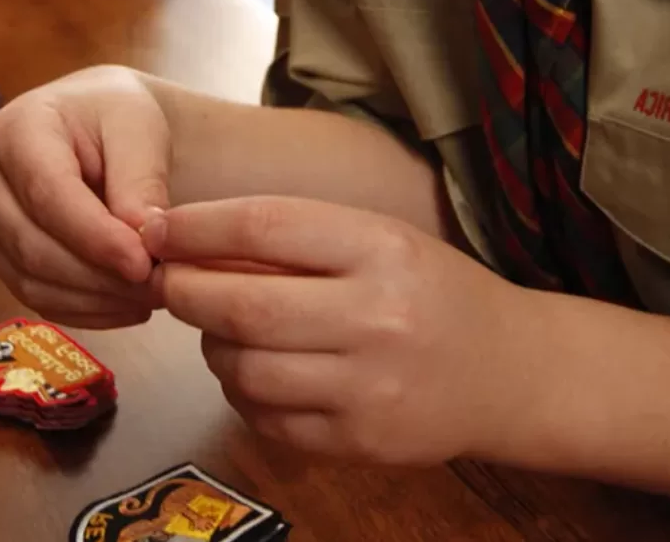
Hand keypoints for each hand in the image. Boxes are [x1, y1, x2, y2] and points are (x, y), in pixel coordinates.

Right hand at [0, 66, 170, 327]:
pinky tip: (127, 303)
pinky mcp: (2, 256)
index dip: (95, 237)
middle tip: (158, 285)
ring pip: (32, 281)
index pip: (47, 194)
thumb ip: (141, 180)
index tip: (143, 263)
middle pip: (32, 246)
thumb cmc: (117, 117)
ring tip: (151, 294)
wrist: (100, 126)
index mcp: (15, 130)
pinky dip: (85, 310)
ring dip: (95, 299)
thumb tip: (141, 240)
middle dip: (99, 276)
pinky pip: (37, 298)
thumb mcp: (140, 128)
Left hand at [146, 196, 520, 464]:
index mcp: (380, 249)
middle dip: (185, 292)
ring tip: (223, 330)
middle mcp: (375, 317)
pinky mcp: (358, 442)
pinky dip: (242, 394)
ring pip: (244, 369)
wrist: (510, 371)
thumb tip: (189, 239)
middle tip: (168, 282)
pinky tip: (258, 372)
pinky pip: (265, 419)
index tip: (159, 227)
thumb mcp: (379, 240)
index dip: (197, 227)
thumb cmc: (432, 292)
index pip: (264, 226)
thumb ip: (297, 238)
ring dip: (212, 347)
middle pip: (242, 306)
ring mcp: (367, 388)